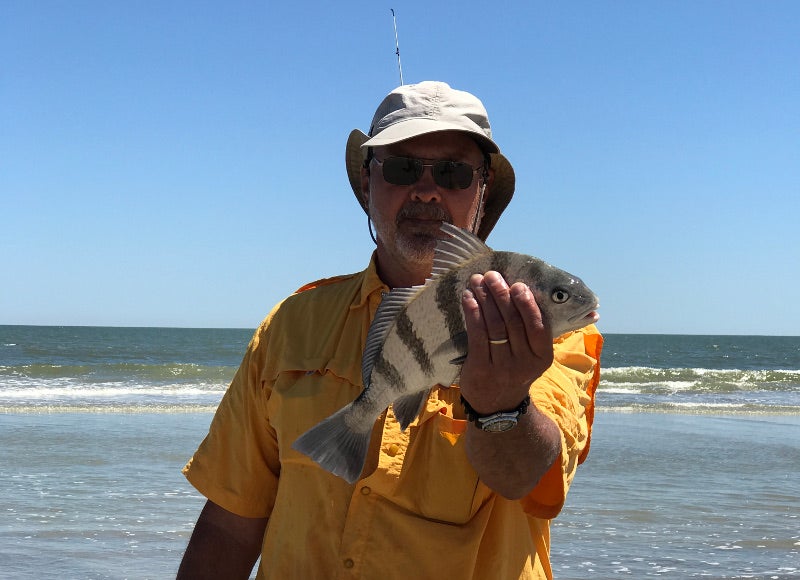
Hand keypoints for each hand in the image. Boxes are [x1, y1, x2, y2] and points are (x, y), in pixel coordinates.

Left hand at [459, 271, 553, 413]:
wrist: (497, 406)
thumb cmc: (514, 369)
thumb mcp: (531, 356)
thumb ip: (531, 330)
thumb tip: (521, 290)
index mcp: (542, 356)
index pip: (537, 325)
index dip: (527, 303)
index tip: (517, 284)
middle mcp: (524, 363)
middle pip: (512, 321)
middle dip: (501, 294)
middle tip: (492, 275)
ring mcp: (502, 367)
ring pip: (494, 325)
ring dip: (484, 298)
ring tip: (477, 281)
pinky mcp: (481, 369)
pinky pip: (477, 335)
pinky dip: (472, 312)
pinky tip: (468, 298)